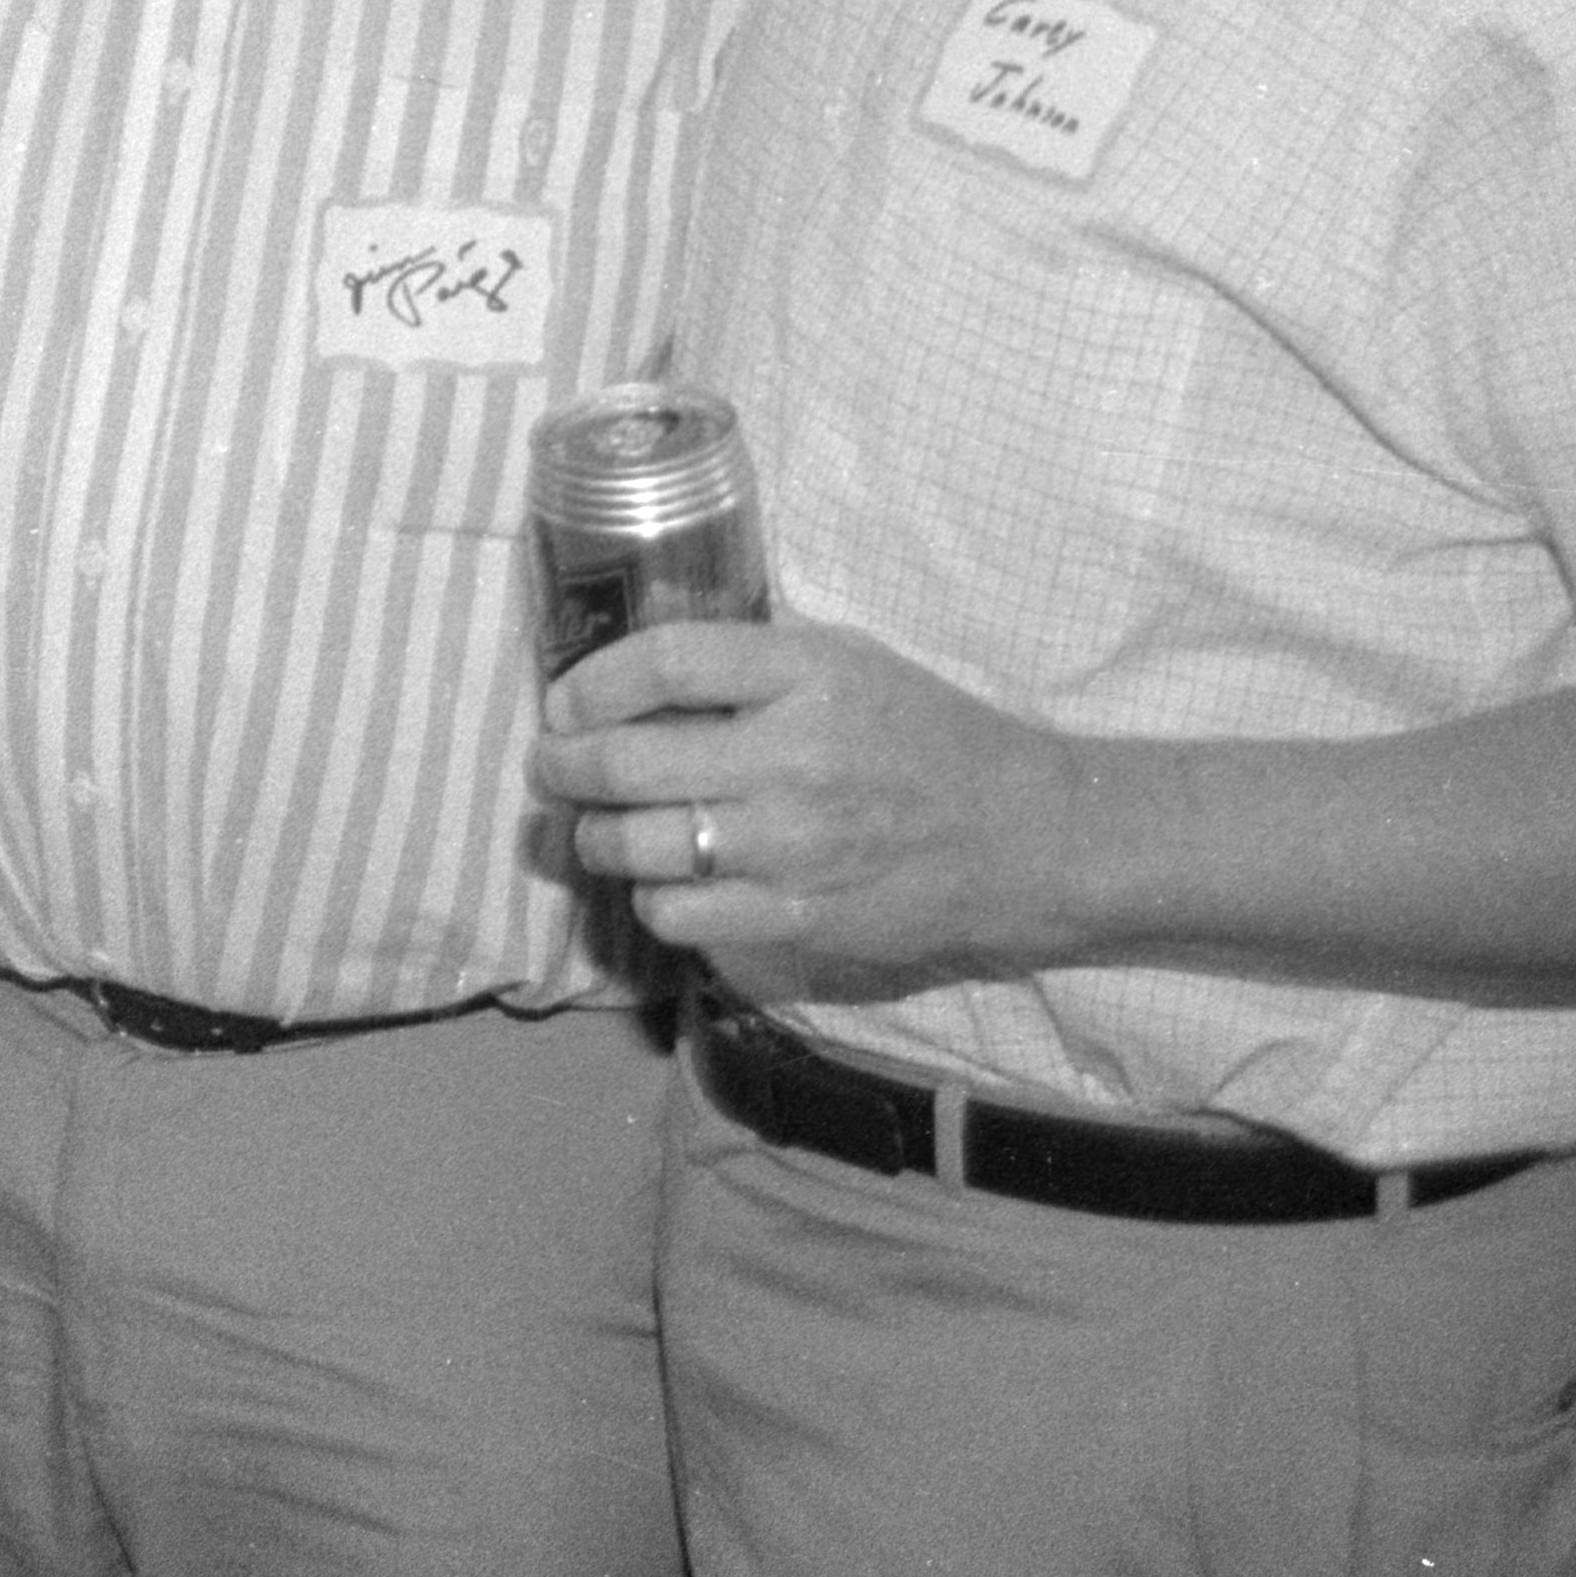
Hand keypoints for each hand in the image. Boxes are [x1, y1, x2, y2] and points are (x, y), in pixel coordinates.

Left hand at [524, 616, 1102, 990]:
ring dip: (592, 837)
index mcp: (809, 673)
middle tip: (552, 765)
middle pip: (628, 759)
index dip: (592, 682)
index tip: (566, 700)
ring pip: (638, 844)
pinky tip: (657, 881)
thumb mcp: (847, 662)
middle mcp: (795, 754)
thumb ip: (749, 664)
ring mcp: (794, 844)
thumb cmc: (925, 736)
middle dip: (565, 764)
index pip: (665, 661)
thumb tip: (632, 670)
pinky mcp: (800, 915)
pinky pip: (679, 912)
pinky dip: (648, 896)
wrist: (1022, 836)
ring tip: (593, 828)